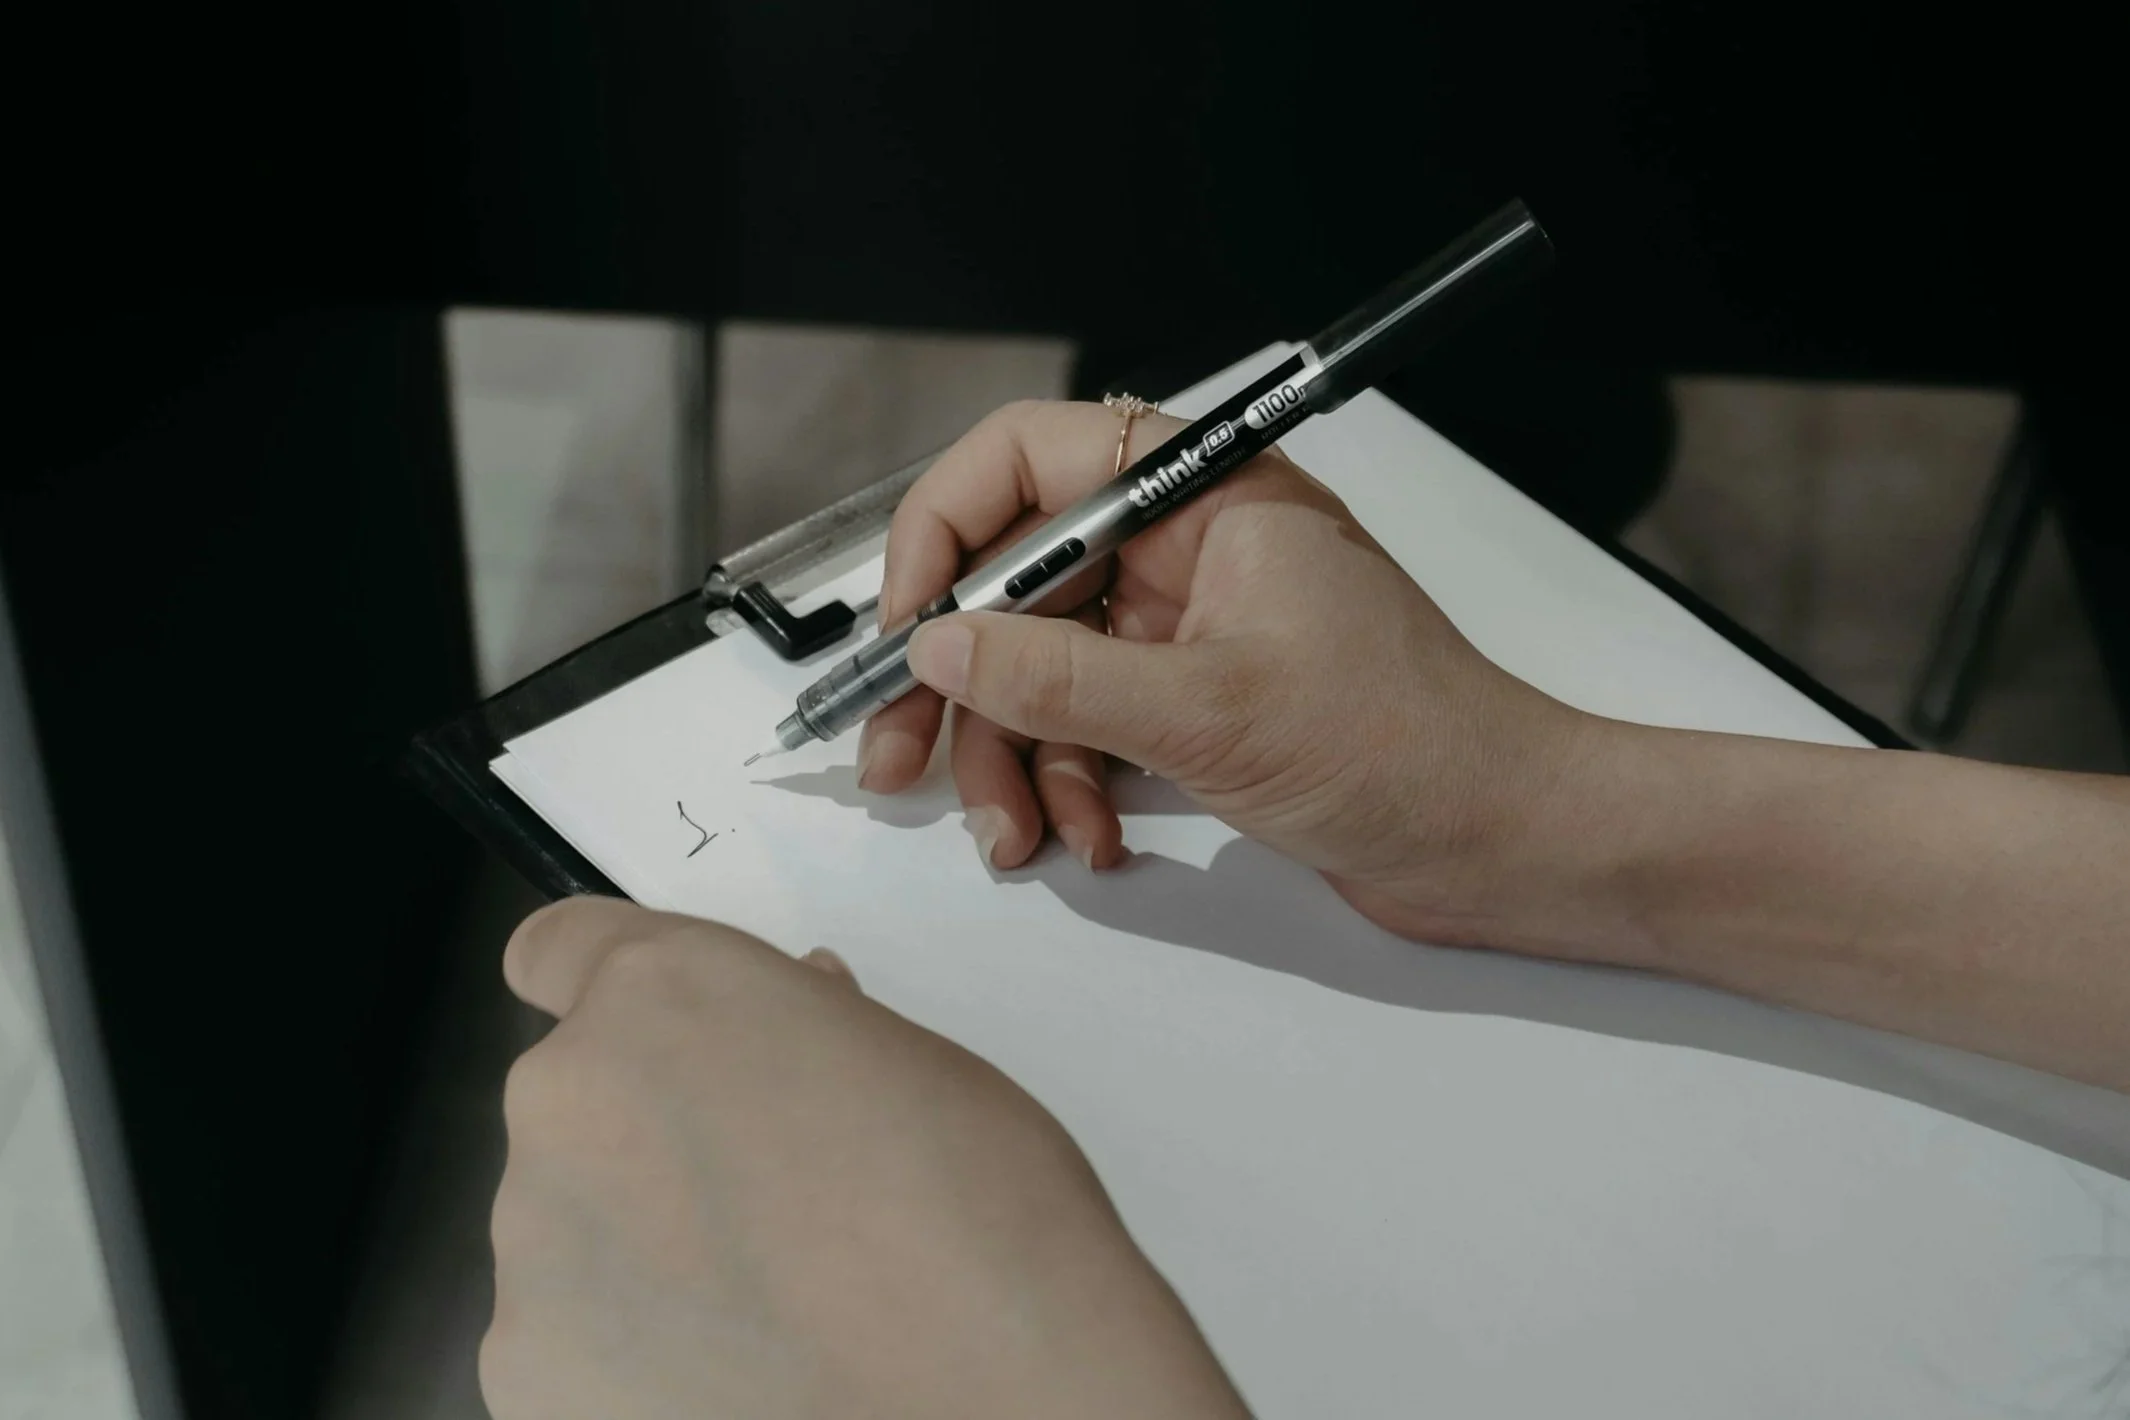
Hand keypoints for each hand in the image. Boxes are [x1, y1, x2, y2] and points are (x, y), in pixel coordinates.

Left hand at [481, 896, 1251, 1419]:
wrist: (982, 1396)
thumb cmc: (978, 1223)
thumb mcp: (909, 1065)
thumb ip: (800, 1036)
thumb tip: (775, 1046)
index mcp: (662, 995)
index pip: (557, 952)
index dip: (606, 999)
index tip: (652, 1045)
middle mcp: (569, 1099)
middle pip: (577, 1103)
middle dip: (651, 1141)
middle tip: (765, 1202)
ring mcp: (534, 1243)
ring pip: (571, 1226)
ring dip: (641, 1251)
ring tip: (766, 1307)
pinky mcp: (525, 1368)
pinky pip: (562, 1338)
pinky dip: (629, 1355)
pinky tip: (729, 1375)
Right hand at [860, 399, 1595, 948]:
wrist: (1502, 839)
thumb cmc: (1401, 745)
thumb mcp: (1206, 712)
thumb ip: (1057, 678)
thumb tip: (939, 647)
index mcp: (1203, 496)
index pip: (1028, 460)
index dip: (946, 532)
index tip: (906, 625)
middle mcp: (1186, 547)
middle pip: (1019, 582)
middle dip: (959, 680)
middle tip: (899, 759)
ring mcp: (1188, 627)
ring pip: (1044, 668)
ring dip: (1012, 756)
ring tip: (1014, 835)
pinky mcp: (1196, 702)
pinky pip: (1089, 726)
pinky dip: (1072, 784)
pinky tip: (1089, 839)